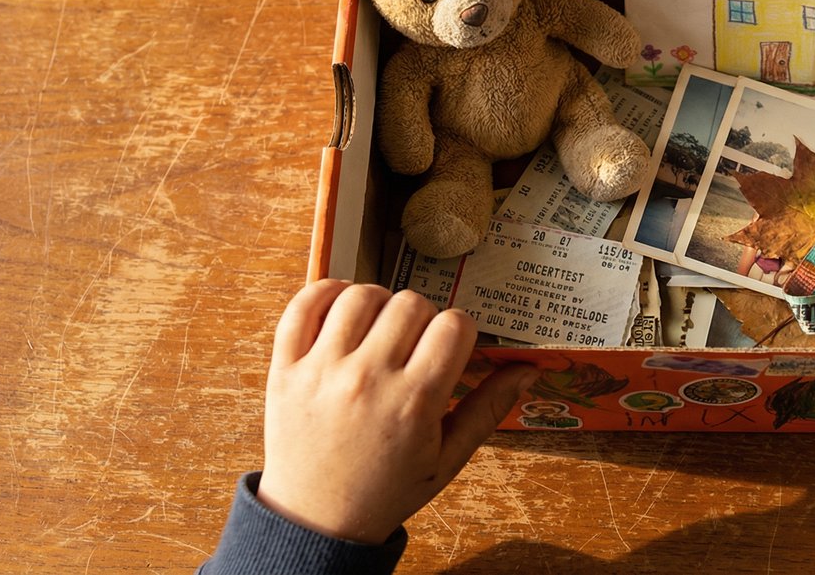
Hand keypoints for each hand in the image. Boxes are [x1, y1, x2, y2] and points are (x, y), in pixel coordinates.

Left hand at [257, 280, 536, 543]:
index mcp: (413, 402)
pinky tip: (344, 309)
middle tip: (416, 346)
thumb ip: (489, 408)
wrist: (317, 521)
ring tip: (381, 330)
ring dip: (380, 303)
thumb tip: (529, 369)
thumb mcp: (448, 458)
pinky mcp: (285, 367)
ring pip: (361, 295)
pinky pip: (304, 304)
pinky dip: (327, 293)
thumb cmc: (386, 491)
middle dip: (424, 317)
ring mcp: (321, 370)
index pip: (454, 325)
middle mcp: (367, 380)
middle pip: (411, 302)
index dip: (461, 331)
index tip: (451, 349)